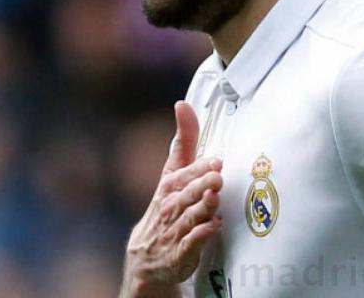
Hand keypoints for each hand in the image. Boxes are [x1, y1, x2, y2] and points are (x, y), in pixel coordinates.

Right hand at [121, 101, 223, 297]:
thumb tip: (183, 104)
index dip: (198, 167)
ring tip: (215, 199)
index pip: (181, 173)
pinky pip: (191, 244)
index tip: (215, 161)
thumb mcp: (171, 174)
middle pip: (187, 194)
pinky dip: (202, 235)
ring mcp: (173, 231)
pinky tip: (214, 227)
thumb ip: (184, 142)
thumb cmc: (167, 207)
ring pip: (190, 217)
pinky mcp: (180, 254)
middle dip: (201, 185)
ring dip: (203, 208)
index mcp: (168, 185)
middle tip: (217, 177)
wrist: (146, 259)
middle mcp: (169, 207)